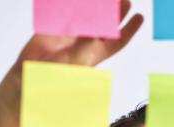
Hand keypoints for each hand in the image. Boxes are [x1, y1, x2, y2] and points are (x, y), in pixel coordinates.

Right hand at [13, 0, 143, 75]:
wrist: (34, 72)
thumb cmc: (59, 73)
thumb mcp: (82, 58)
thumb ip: (92, 41)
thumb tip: (104, 24)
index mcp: (97, 52)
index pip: (118, 39)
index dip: (130, 29)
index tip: (140, 18)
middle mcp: (87, 41)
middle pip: (106, 23)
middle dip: (117, 12)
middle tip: (126, 0)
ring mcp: (73, 33)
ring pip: (90, 15)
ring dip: (99, 5)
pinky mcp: (59, 26)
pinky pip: (70, 12)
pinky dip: (76, 5)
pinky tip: (82, 1)